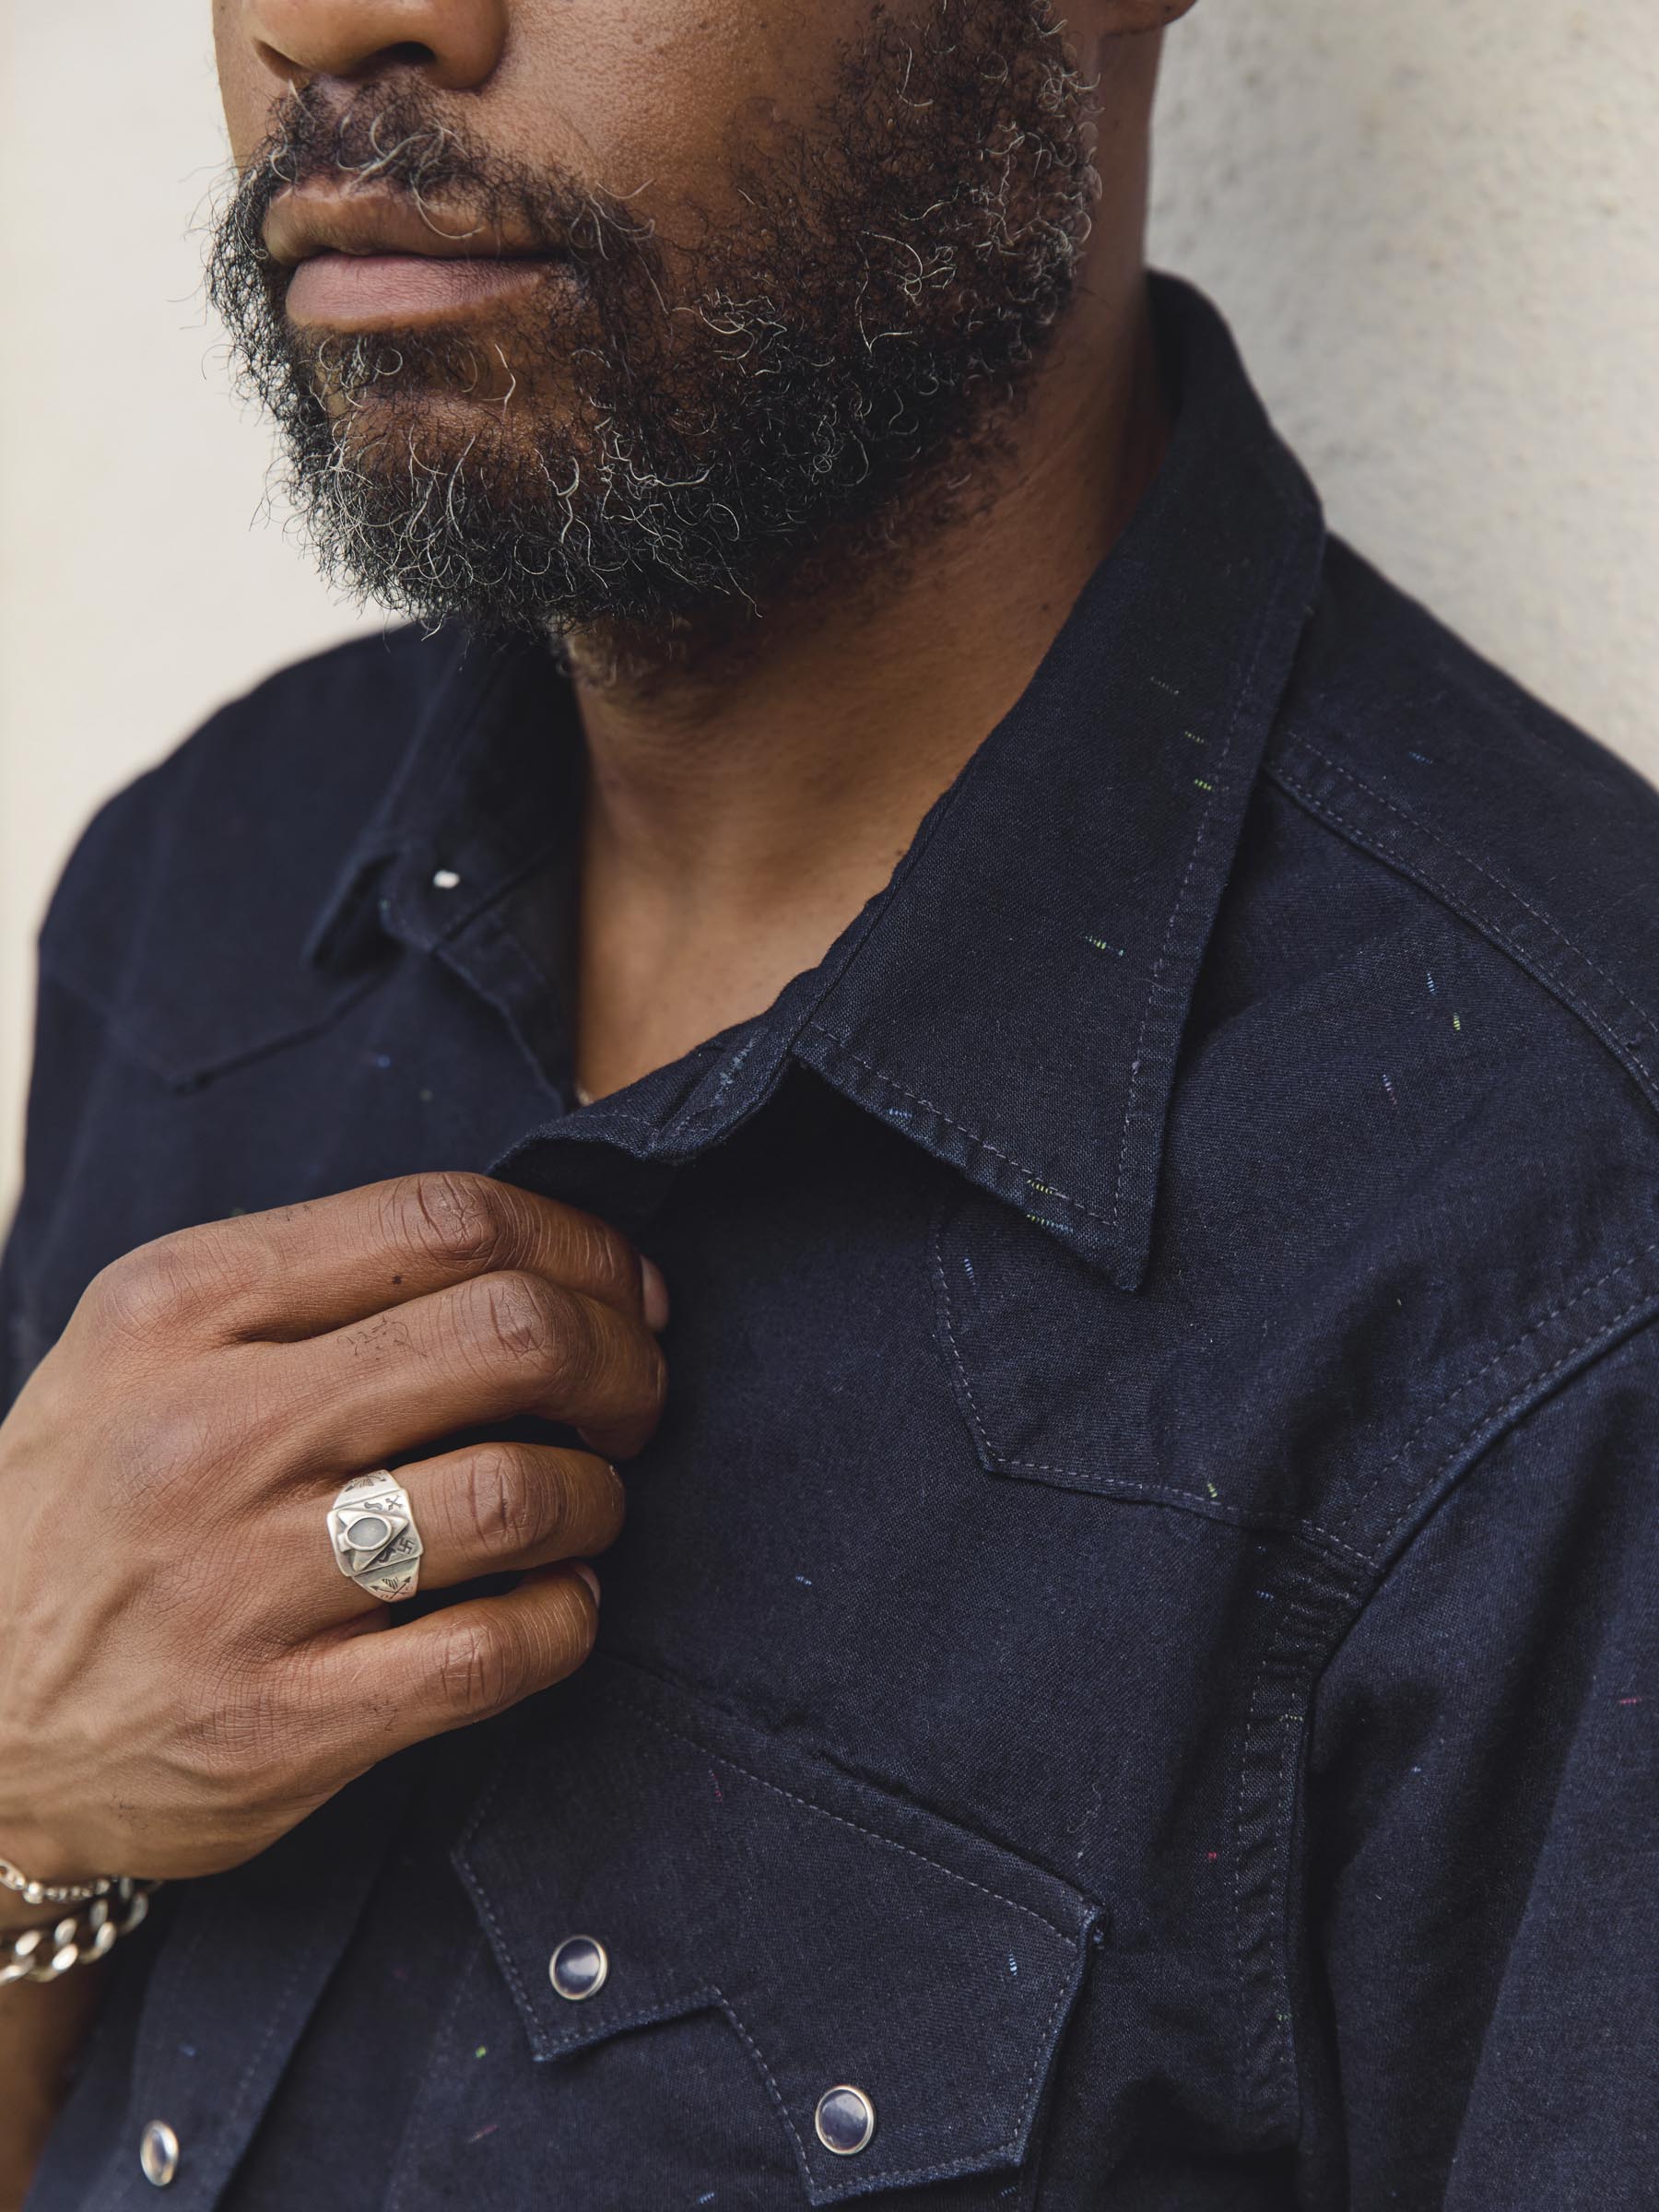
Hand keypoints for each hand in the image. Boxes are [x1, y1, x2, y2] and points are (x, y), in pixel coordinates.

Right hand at [0, 1173, 667, 1887]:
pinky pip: (498, 1650)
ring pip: (520, 1493)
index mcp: (178, 1306)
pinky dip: (568, 1618)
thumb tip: (544, 1264)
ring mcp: (240, 1586)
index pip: (445, 1220)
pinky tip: (555, 1602)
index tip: (622, 1289)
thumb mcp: (146, 1345)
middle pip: (510, 1335)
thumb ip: (316, 1285)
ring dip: (598, 1494)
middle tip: (634, 1396)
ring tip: (585, 1505)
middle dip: (619, 1359)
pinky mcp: (280, 1725)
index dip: (577, 1246)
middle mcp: (207, 1432)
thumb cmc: (95, 1504)